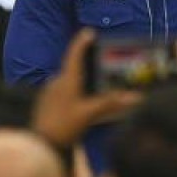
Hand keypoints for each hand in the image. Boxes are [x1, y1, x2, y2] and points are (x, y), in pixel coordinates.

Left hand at [31, 29, 140, 147]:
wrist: (40, 145)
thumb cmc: (64, 126)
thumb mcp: (90, 114)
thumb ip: (112, 103)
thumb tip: (136, 96)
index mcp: (67, 80)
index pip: (75, 55)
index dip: (82, 42)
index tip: (90, 32)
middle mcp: (57, 82)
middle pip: (74, 68)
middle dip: (88, 66)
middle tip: (102, 66)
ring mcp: (50, 93)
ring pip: (70, 81)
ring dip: (82, 81)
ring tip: (96, 87)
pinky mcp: (47, 103)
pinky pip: (64, 91)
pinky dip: (76, 92)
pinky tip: (83, 102)